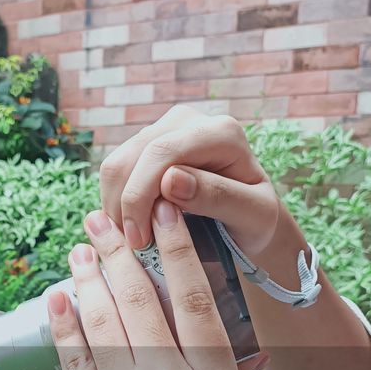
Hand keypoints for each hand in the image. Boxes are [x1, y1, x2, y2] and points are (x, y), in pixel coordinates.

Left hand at [49, 201, 269, 369]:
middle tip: (104, 219)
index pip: (196, 298)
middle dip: (120, 250)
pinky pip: (73, 353)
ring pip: (103, 317)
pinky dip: (64, 320)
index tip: (166, 212)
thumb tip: (253, 348)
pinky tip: (57, 295)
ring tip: (80, 247)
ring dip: (88, 276)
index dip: (179, 249)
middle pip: (141, 297)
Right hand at [99, 104, 281, 252]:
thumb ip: (218, 197)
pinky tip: (132, 227)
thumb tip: (170, 180)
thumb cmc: (256, 219)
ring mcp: (163, 130)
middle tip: (134, 247)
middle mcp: (187, 121)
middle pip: (131, 158)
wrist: (250, 218)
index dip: (139, 197)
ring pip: (116, 165)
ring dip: (116, 207)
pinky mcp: (146, 145)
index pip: (161, 154)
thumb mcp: (253, 216)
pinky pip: (114, 172)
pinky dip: (115, 204)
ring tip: (134, 241)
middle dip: (124, 207)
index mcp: (220, 132)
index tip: (140, 240)